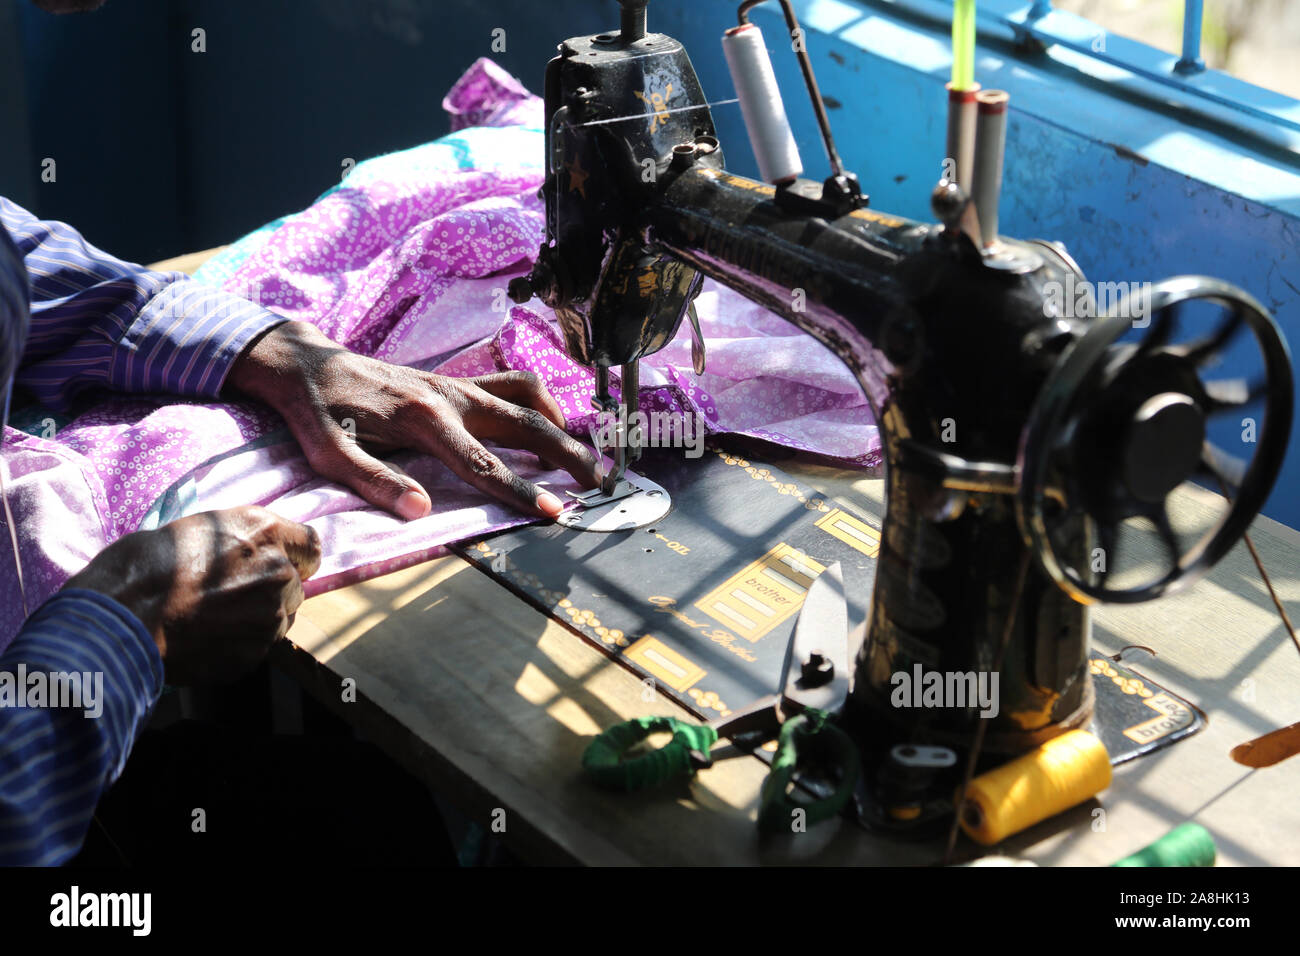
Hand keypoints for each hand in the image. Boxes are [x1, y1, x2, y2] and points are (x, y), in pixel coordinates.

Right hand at [65, 507, 320, 684]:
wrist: (122, 617)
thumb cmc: (145, 564)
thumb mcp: (198, 529)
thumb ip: (241, 542)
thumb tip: (253, 554)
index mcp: (266, 533)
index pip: (311, 545)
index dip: (294, 556)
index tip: (278, 562)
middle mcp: (278, 574)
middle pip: (294, 586)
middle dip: (270, 589)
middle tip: (229, 593)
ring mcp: (270, 618)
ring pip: (278, 618)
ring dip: (256, 618)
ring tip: (212, 617)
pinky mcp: (254, 654)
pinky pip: (256, 647)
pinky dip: (238, 644)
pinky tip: (204, 638)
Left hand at [225, 322, 599, 519]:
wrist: (305, 362)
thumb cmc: (316, 412)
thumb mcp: (329, 453)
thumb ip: (374, 482)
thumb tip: (418, 510)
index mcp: (422, 419)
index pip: (483, 463)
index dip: (521, 490)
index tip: (556, 512)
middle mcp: (450, 396)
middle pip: (526, 424)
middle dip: (568, 455)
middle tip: (600, 484)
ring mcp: (457, 384)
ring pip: (528, 397)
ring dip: (562, 425)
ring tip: (583, 457)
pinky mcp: (456, 381)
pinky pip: (513, 385)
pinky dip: (540, 403)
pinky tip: (547, 425)